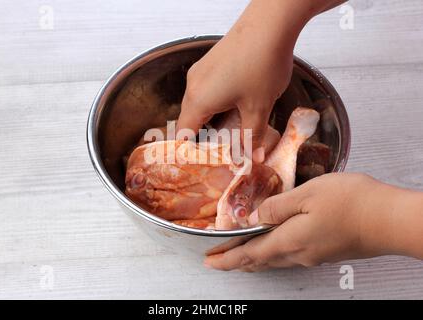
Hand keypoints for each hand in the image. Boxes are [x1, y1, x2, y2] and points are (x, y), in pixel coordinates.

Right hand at [177, 0, 310, 154]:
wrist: (269, 24)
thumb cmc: (261, 64)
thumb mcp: (258, 107)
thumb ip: (253, 137)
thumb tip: (252, 159)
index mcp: (198, 100)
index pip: (183, 134)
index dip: (189, 152)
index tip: (200, 164)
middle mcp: (193, 86)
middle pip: (189, 119)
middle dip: (202, 137)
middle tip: (218, 152)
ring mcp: (200, 71)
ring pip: (198, 103)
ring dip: (210, 119)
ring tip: (229, 130)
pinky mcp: (210, 62)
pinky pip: (205, 89)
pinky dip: (214, 102)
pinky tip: (234, 104)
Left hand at [204, 173, 422, 270]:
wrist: (388, 219)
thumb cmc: (350, 202)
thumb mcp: (306, 195)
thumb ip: (276, 207)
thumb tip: (253, 217)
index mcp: (288, 240)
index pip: (248, 254)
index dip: (227, 259)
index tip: (210, 261)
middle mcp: (298, 254)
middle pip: (259, 261)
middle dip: (236, 261)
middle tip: (219, 260)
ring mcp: (313, 255)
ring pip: (274, 260)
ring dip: (253, 258)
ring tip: (240, 255)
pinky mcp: (325, 251)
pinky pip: (289, 256)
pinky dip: (272, 252)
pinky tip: (273, 245)